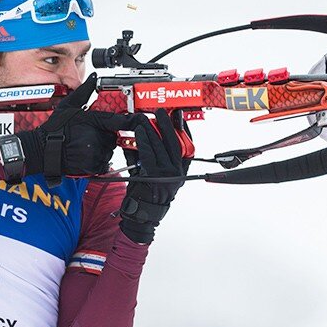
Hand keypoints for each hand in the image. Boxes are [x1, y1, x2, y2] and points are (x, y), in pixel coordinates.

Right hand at [17, 74, 141, 183]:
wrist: (43, 150)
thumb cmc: (55, 129)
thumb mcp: (69, 105)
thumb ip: (84, 91)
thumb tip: (94, 78)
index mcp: (93, 122)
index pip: (118, 121)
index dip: (132, 121)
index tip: (140, 120)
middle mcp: (96, 138)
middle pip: (113, 136)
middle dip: (105, 135)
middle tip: (90, 133)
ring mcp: (96, 153)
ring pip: (109, 149)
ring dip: (102, 147)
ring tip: (85, 144)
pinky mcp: (94, 166)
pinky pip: (104, 161)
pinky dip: (98, 159)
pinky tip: (85, 154)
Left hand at [119, 109, 188, 243]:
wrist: (142, 214)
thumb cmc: (146, 193)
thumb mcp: (152, 172)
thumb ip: (148, 155)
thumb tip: (140, 136)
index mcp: (181, 171)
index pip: (187, 146)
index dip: (184, 129)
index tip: (179, 116)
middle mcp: (177, 172)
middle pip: (175, 142)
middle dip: (169, 124)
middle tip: (162, 112)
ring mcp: (167, 175)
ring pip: (161, 146)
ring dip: (153, 130)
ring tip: (146, 119)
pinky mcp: (155, 176)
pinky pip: (149, 154)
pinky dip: (144, 142)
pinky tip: (139, 133)